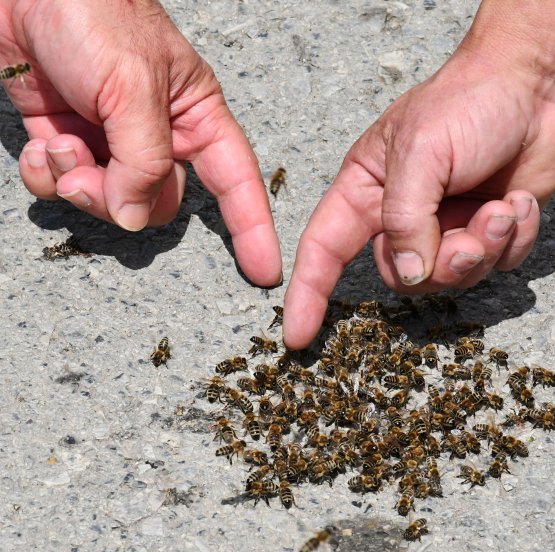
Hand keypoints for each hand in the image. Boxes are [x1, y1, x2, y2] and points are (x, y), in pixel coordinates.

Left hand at [0, 0, 280, 284]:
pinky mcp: (64, 139)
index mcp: (194, 114)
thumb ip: (144, 160)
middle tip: (93, 177)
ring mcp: (108, 139)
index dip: (253, 226)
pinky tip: (40, 146)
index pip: (236, 180)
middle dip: (122, 200)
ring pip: (109, 201)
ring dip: (77, 184)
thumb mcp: (133, 85)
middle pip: (158, 202)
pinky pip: (62, 186)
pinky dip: (46, 176)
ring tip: (59, 146)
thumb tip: (134, 217)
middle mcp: (157, 132)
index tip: (264, 271)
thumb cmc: (91, 11)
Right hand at [283, 48, 554, 347]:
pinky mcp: (490, 231)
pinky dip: (513, 239)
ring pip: (454, 277)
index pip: (324, 249)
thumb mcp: (421, 153)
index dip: (308, 294)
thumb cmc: (469, 102)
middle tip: (473, 233)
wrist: (536, 82)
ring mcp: (449, 225)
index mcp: (367, 190)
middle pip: (403, 276)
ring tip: (503, 208)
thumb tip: (409, 273)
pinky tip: (518, 202)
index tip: (298, 338)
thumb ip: (404, 219)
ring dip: (484, 248)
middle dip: (444, 262)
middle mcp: (403, 214)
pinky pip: (497, 265)